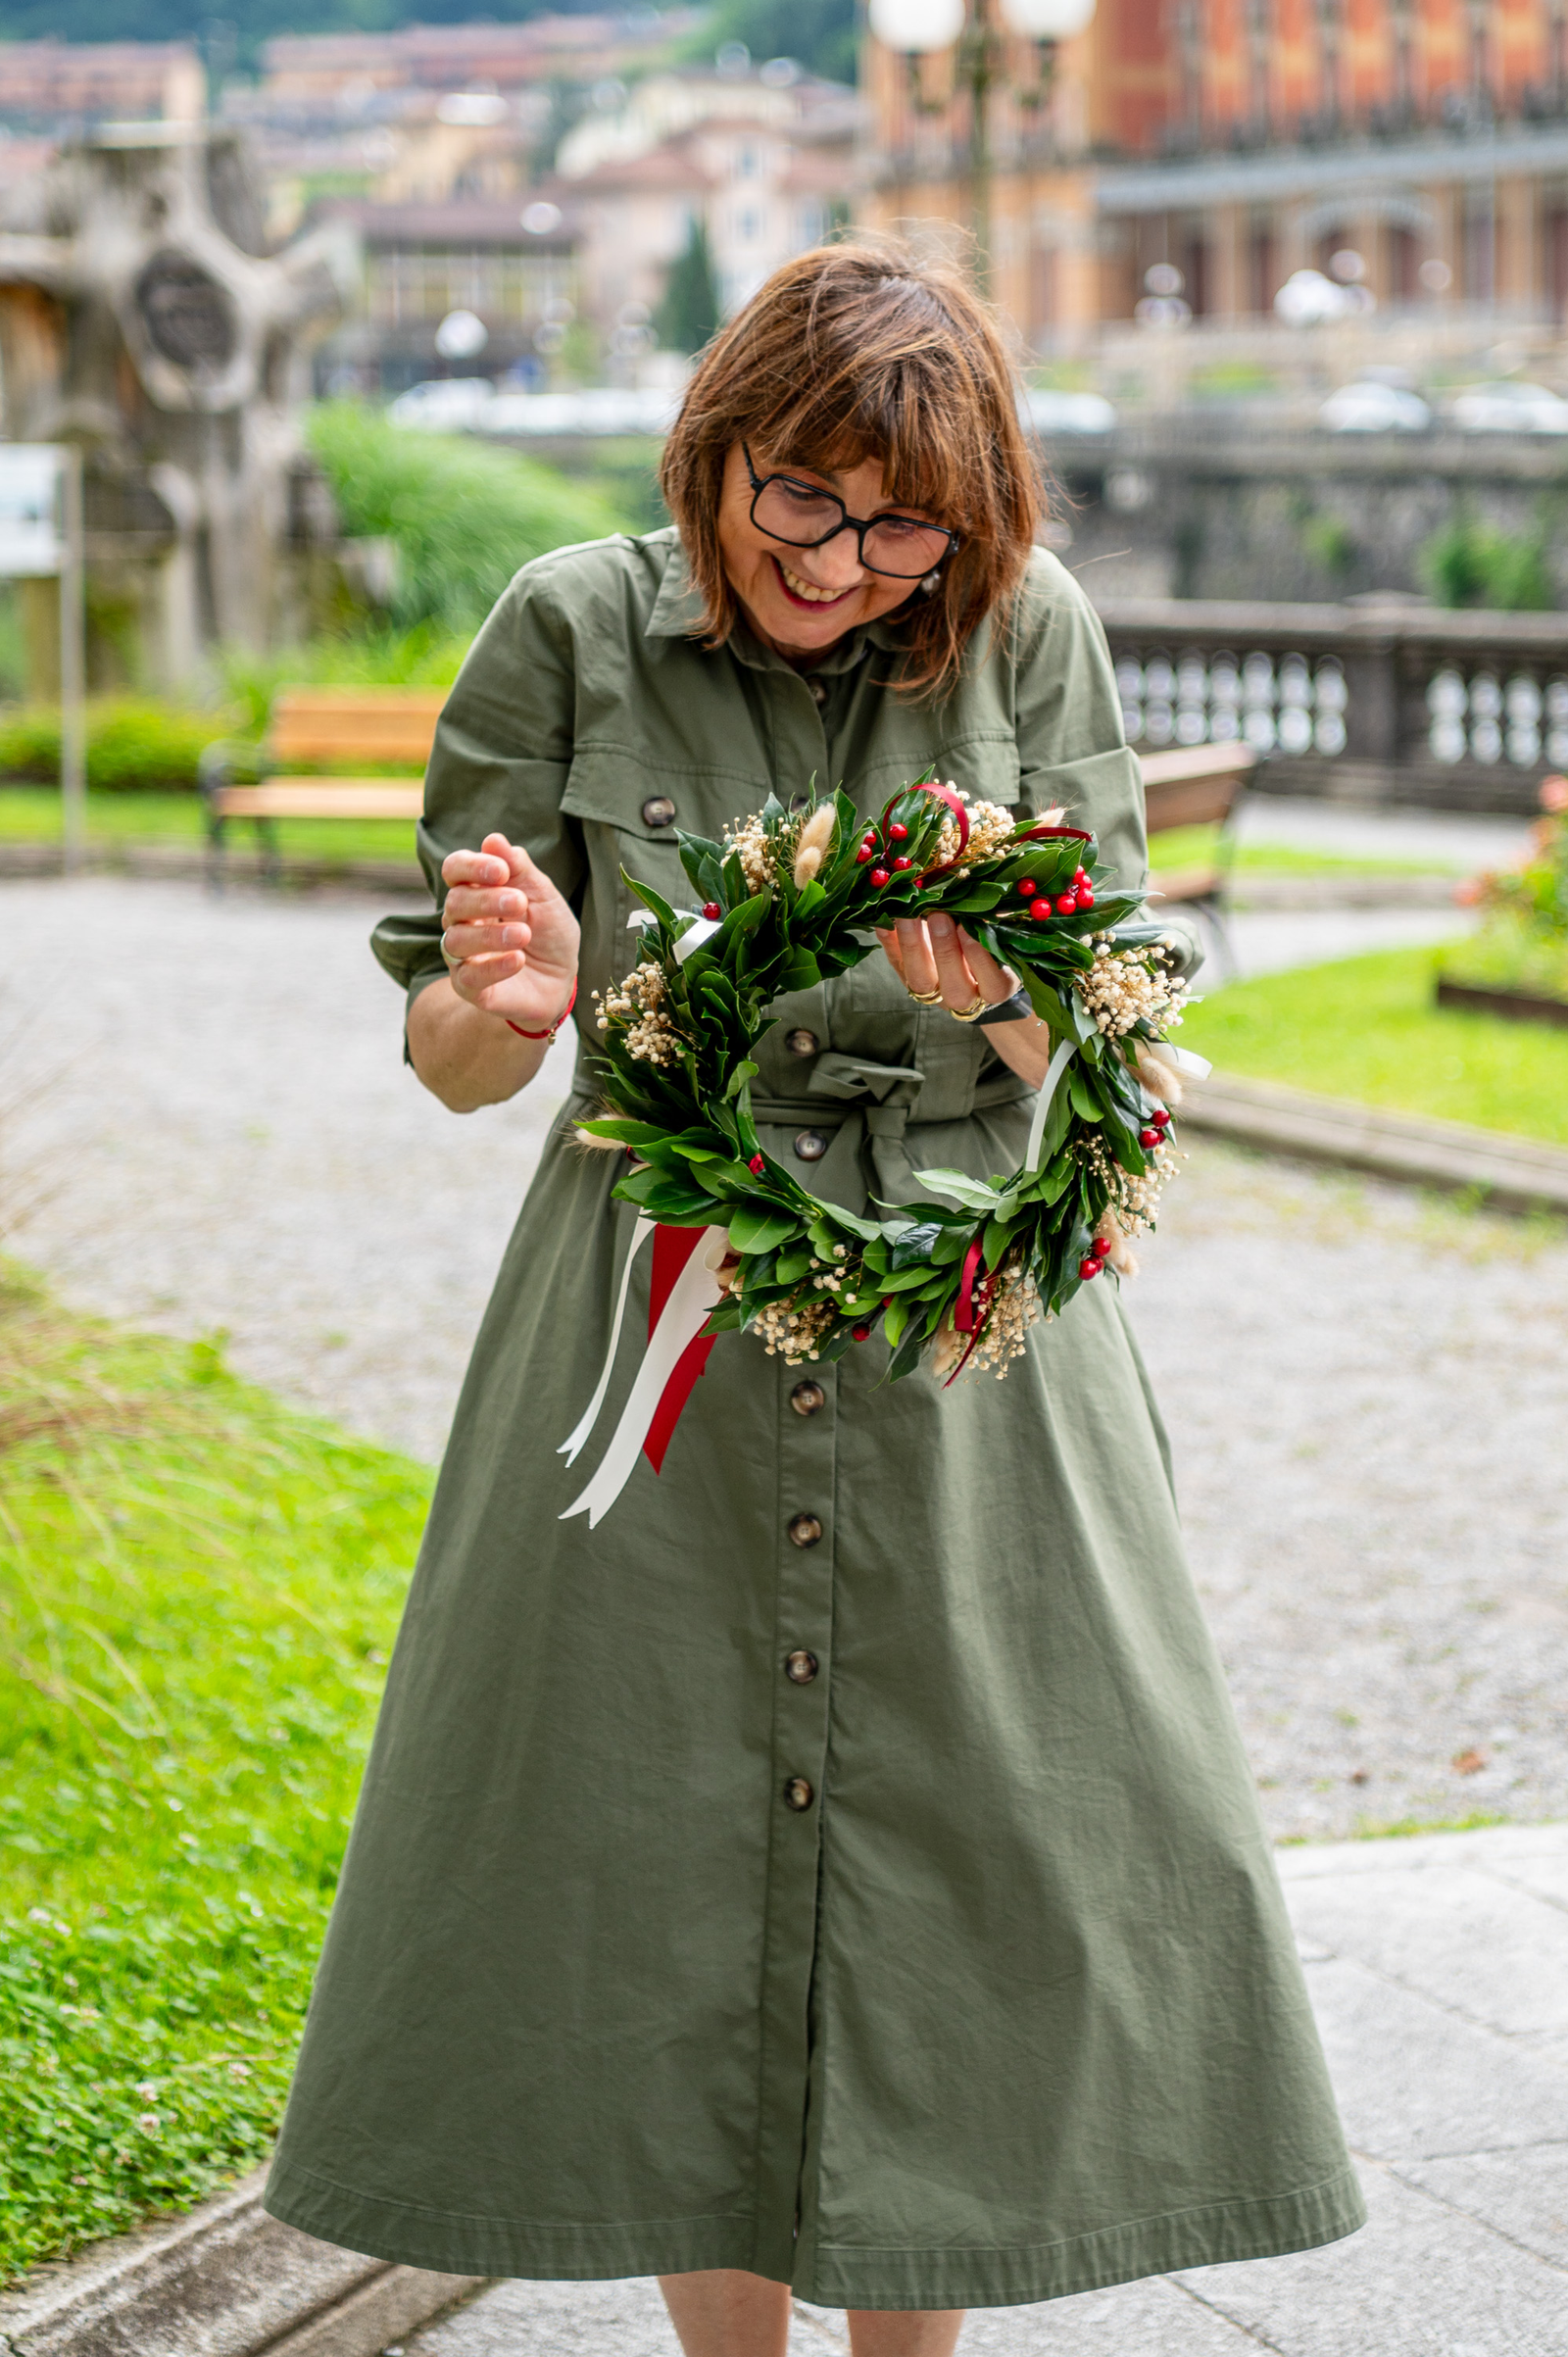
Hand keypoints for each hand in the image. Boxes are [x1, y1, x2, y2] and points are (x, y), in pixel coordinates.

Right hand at [439, 833, 579, 1030]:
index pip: (455, 869)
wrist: (561, 980)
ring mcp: (462, 955)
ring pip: (456, 939)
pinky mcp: (469, 987)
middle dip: (487, 900)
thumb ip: (519, 869)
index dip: (472, 866)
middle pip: (455, 903)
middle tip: (521, 903)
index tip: (501, 871)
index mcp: (476, 891)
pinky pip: (469, 976)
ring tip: (524, 934)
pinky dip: (494, 967)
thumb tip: (493, 839)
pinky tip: (518, 960)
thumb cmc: (549, 932)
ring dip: (491, 934)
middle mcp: (461, 921)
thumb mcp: (543, 896)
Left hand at [877, 913, 1015, 1015]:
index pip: (993, 984)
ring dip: (913, 946)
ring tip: (909, 915)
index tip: (971, 929)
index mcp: (996, 988)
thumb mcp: (1003, 935)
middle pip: (955, 989)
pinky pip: (897, 963)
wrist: (970, 960)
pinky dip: (889, 942)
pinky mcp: (908, 978)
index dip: (981, 959)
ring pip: (920, 981)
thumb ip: (996, 922)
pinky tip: (883, 920)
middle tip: (939, 916)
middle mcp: (965, 997)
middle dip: (945, 951)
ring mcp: (933, 992)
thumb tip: (985, 895)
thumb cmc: (995, 942)